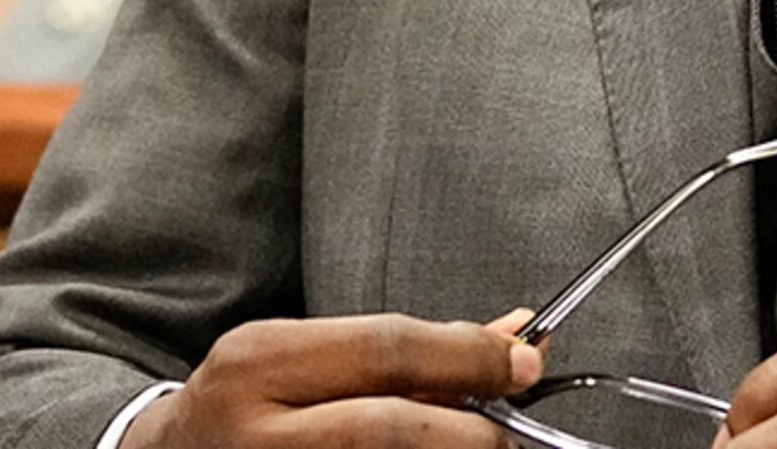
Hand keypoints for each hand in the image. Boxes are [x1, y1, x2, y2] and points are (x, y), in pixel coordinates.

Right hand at [133, 312, 543, 448]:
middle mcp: (255, 431)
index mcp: (258, 363)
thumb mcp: (307, 357)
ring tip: (478, 446)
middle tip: (509, 431)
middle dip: (470, 430)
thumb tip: (514, 338)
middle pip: (388, 428)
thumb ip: (404, 349)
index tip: (524, 363)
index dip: (468, 358)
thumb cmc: (252, 404)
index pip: (384, 350)